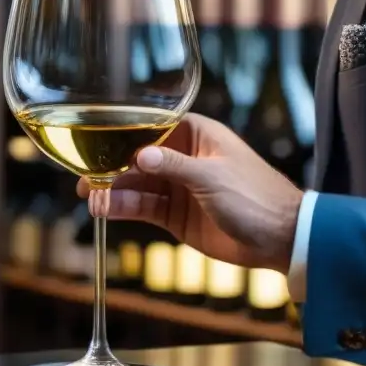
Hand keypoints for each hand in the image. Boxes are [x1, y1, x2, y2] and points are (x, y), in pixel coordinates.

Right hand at [76, 113, 303, 273]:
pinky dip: (122, 208)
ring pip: (135, 184)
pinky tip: (104, 210)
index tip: (97, 141)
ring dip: (112, 190)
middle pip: (136, 157)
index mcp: (197, 135)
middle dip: (110, 166)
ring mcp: (177, 186)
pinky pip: (143, 207)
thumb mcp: (212, 176)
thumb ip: (174, 166)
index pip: (152, 126)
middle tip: (83, 176)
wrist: (281, 239)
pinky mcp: (174, 214)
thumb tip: (139, 156)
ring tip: (89, 197)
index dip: (124, 133)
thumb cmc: (256, 196)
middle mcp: (182, 157)